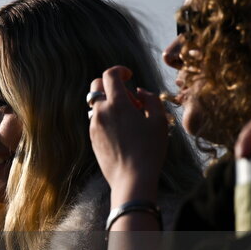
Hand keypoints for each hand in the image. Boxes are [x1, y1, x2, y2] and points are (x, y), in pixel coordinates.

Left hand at [89, 66, 167, 203]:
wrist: (131, 179)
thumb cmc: (149, 150)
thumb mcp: (159, 121)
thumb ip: (150, 99)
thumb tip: (138, 91)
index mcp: (117, 104)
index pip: (110, 75)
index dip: (120, 70)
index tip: (129, 75)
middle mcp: (101, 112)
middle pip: (96, 86)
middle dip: (110, 85)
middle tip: (129, 99)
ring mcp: (94, 126)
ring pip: (97, 104)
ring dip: (110, 103)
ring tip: (130, 119)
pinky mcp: (92, 139)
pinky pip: (97, 120)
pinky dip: (107, 118)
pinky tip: (123, 132)